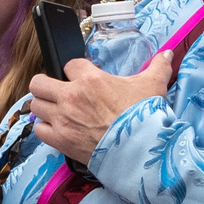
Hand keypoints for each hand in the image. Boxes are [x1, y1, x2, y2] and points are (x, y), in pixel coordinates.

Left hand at [29, 54, 175, 167]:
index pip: (69, 64)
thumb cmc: (145, 116)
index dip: (75, 69)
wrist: (140, 149)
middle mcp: (71, 97)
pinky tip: (55, 128)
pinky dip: (44, 128)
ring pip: (35, 105)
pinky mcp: (60, 140)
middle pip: (39, 83)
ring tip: (54, 109)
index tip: (81, 77)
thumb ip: (158, 67)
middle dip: (45, 84)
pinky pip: (39, 130)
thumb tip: (168, 53)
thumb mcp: (154, 85)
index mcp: (90, 79)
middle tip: (55, 90)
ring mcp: (63, 119)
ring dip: (43, 106)